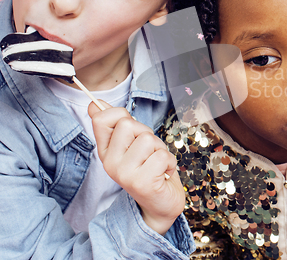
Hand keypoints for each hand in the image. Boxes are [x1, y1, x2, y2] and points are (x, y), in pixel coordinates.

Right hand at [88, 101, 184, 235]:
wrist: (160, 204)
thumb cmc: (149, 169)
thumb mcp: (131, 145)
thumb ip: (116, 126)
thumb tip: (94, 104)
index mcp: (105, 151)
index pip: (101, 119)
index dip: (120, 114)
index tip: (131, 129)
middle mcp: (110, 163)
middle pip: (128, 124)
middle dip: (146, 133)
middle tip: (149, 151)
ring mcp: (124, 174)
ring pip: (148, 139)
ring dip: (160, 149)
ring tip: (156, 164)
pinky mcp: (142, 183)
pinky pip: (162, 155)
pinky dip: (170, 162)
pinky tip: (163, 174)